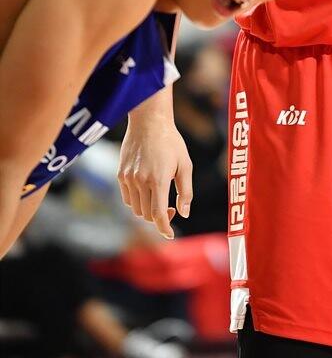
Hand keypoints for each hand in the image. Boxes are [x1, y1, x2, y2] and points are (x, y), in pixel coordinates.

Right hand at [118, 114, 192, 239]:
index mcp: (158, 180)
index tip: (170, 235)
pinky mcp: (120, 174)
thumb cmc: (171, 142)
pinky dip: (137, 202)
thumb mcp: (185, 164)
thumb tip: (184, 213)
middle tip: (172, 208)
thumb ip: (186, 191)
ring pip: (136, 209)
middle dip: (160, 218)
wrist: (149, 121)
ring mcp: (128, 178)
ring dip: (148, 211)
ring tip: (160, 199)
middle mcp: (140, 181)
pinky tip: (148, 192)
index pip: (158, 215)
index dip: (164, 229)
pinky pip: (128, 198)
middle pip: (147, 215)